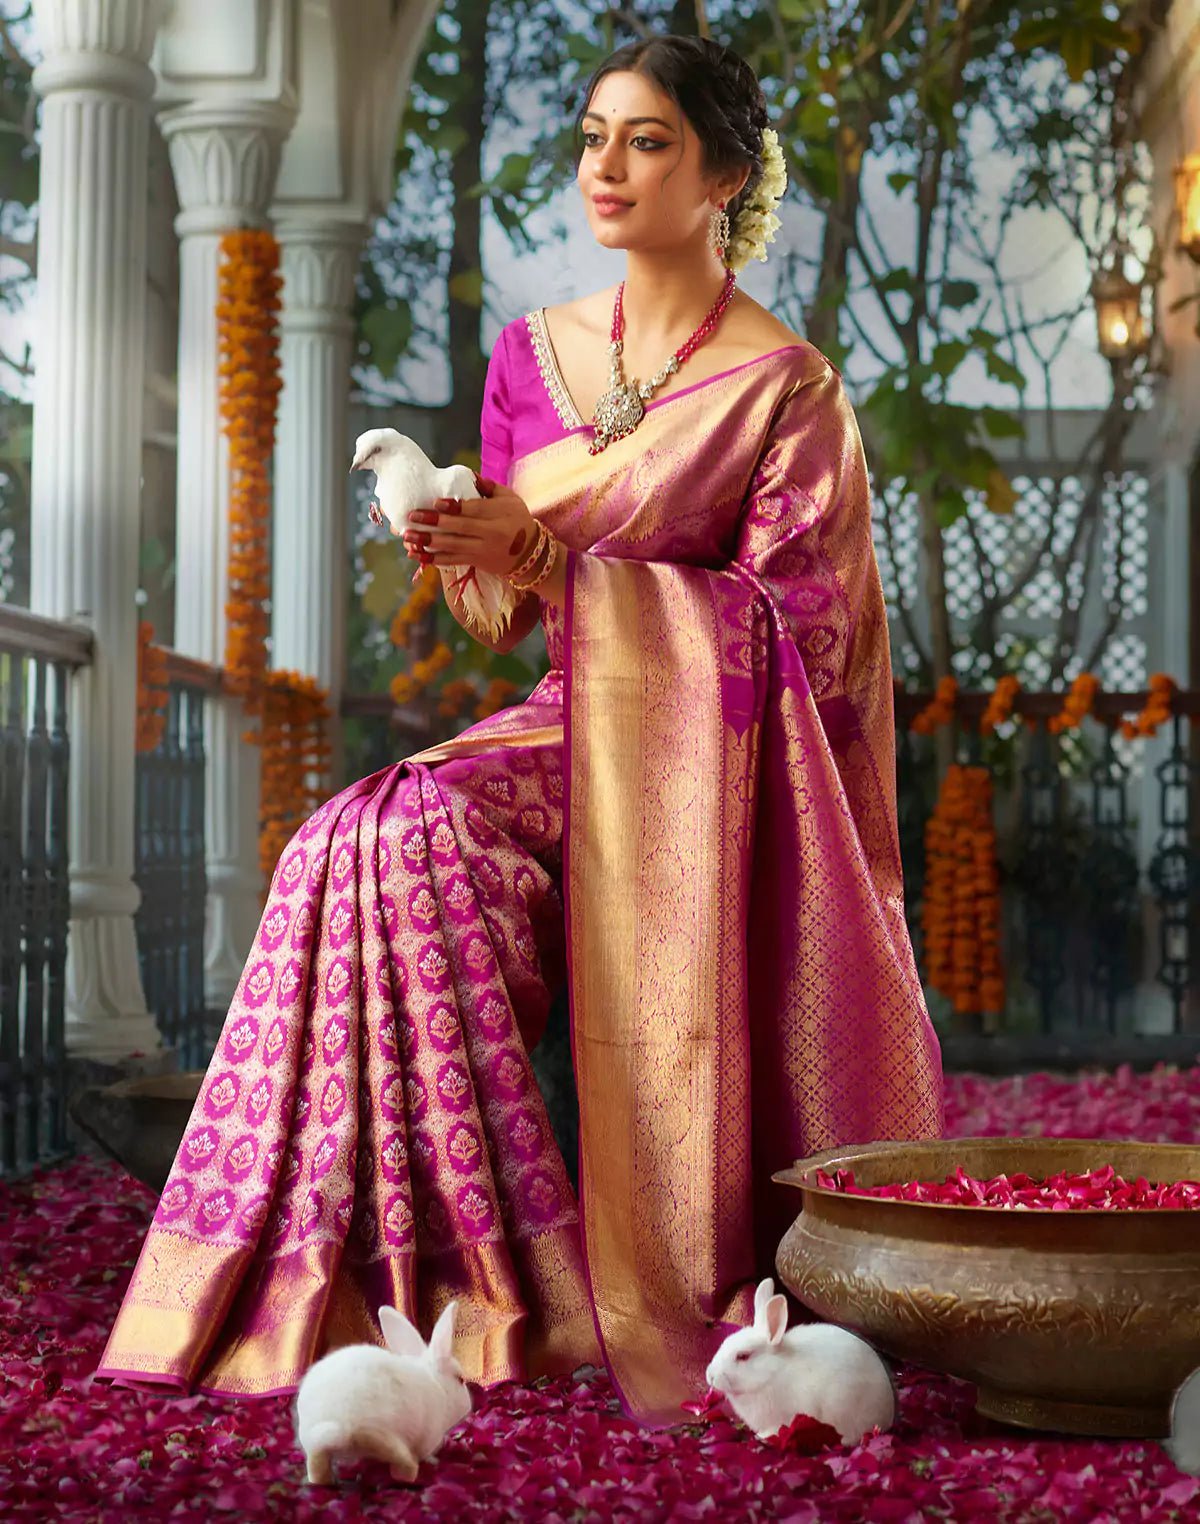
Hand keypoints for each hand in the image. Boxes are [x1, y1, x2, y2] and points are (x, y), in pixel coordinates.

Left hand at [402, 473, 536, 574]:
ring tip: (408, 537)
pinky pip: (452, 561)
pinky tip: (417, 554)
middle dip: (434, 523)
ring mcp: (482, 550)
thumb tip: (469, 475)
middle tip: (412, 517)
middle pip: (459, 528)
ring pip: (452, 547)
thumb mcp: (509, 499)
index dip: (454, 507)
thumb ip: (489, 487)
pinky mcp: (475, 562)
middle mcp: (491, 534)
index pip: (474, 510)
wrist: (529, 553)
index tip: (435, 502)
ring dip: (428, 542)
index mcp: (500, 515)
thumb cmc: (517, 519)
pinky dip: (433, 559)